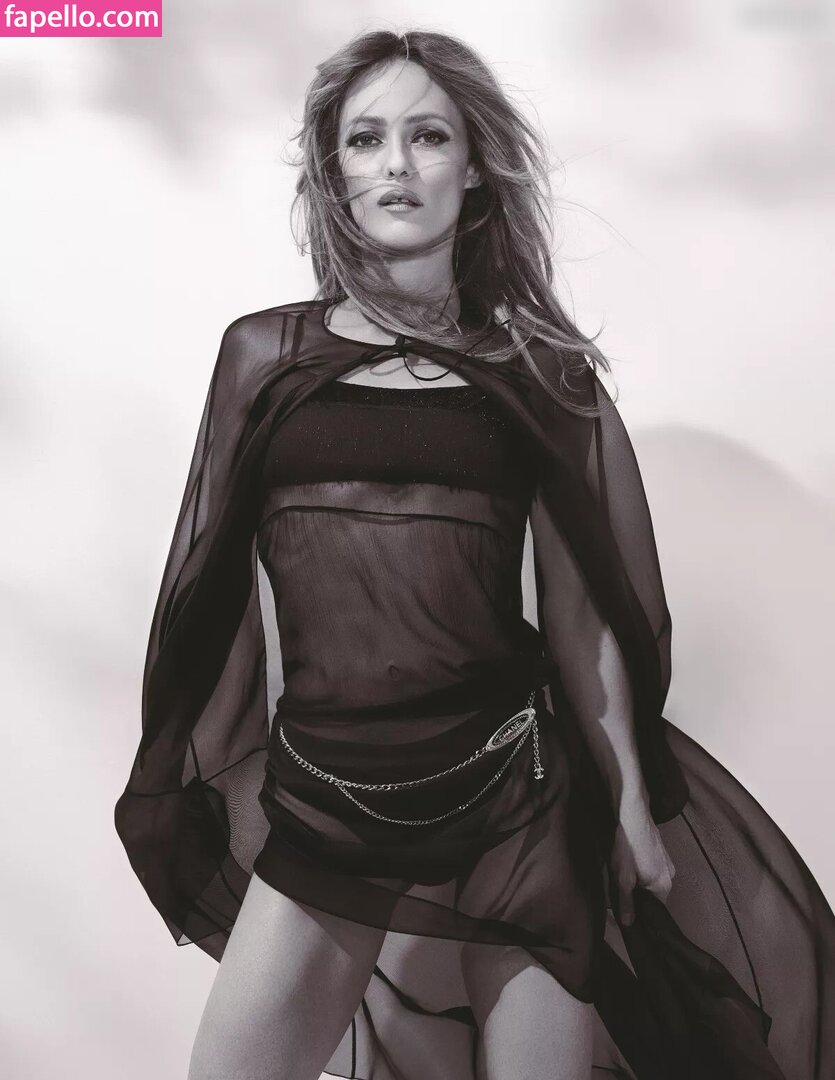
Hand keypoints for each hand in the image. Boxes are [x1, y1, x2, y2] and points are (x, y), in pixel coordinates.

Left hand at [606, 800, 675, 926]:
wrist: (632, 812)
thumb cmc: (627, 846)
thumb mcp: (622, 878)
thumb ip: (626, 902)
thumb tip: (629, 924)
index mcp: (664, 886)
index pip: (655, 910)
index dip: (640, 912)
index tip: (626, 910)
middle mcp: (671, 875)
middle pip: (653, 895)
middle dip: (637, 895)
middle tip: (620, 889)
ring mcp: (667, 861)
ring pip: (651, 880)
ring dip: (638, 881)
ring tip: (622, 873)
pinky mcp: (661, 850)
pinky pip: (651, 868)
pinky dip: (640, 869)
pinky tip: (628, 861)